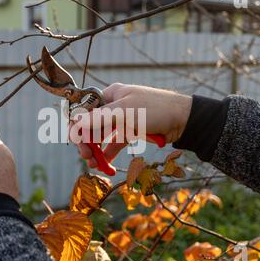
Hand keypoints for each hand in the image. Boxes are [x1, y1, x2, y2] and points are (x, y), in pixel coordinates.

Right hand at [72, 83, 191, 168]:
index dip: (78, 125)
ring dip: (96, 150)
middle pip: (91, 125)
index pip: (85, 109)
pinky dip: (109, 154)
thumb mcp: (125, 112)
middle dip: (87, 142)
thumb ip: (99, 119)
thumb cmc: (155, 109)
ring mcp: (122, 120)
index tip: (76, 142)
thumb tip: (76, 123)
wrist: (183, 119)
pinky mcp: (130, 132)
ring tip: (94, 164)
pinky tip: (105, 165)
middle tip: (86, 157)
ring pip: (101, 136)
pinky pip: (114, 143)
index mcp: (110, 95)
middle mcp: (113, 106)